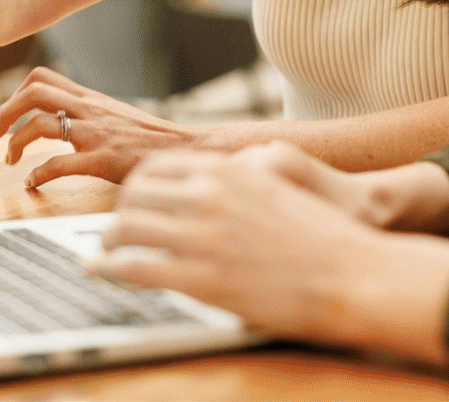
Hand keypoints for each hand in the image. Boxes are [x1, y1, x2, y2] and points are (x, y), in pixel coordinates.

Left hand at [0, 67, 195, 186]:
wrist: (186, 150)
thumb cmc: (150, 139)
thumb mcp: (116, 115)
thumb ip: (90, 112)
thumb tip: (60, 117)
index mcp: (91, 98)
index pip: (43, 78)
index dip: (15, 94)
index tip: (7, 116)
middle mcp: (90, 110)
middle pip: (34, 93)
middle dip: (5, 113)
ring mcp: (96, 133)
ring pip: (41, 125)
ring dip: (15, 144)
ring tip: (10, 162)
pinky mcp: (103, 159)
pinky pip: (58, 164)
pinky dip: (37, 175)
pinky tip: (33, 184)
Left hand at [93, 145, 448, 364]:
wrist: (350, 272)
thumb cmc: (323, 232)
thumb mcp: (281, 182)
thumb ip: (242, 173)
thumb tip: (220, 172)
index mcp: (227, 171)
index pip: (157, 167)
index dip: (136, 185)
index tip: (132, 199)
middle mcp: (208, 196)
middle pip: (135, 194)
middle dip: (118, 211)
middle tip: (114, 227)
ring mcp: (202, 238)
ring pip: (127, 228)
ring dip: (107, 239)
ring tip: (102, 251)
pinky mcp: (201, 280)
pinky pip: (136, 268)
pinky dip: (107, 268)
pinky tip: (98, 270)